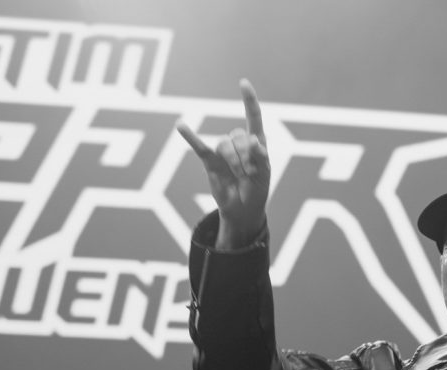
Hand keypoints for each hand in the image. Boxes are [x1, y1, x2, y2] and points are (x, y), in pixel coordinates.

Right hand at [178, 79, 269, 248]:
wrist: (243, 209)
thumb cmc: (257, 190)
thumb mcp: (265, 175)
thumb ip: (261, 157)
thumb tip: (254, 139)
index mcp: (256, 142)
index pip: (253, 117)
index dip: (249, 101)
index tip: (243, 83)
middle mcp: (239, 143)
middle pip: (238, 136)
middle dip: (246, 156)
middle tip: (250, 174)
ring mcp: (223, 151)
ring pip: (224, 144)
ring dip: (233, 161)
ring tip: (239, 176)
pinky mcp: (210, 161)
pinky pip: (198, 146)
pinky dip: (190, 135)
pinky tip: (180, 125)